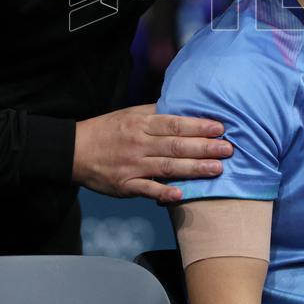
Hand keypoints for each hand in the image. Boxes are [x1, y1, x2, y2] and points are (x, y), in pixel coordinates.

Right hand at [72, 104, 232, 202]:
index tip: (220, 128)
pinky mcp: (125, 186)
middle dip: (205, 148)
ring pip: (167, 167)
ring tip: (217, 169)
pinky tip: (182, 195)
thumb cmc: (106, 130)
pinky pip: (147, 189)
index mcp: (141, 125)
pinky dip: (164, 193)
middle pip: (176, 146)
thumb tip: (183, 108)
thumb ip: (155, 113)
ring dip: (194, 169)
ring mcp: (132, 166)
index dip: (199, 126)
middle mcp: (139, 144)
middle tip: (229, 149)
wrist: (74, 151)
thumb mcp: (129, 114)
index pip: (175, 124)